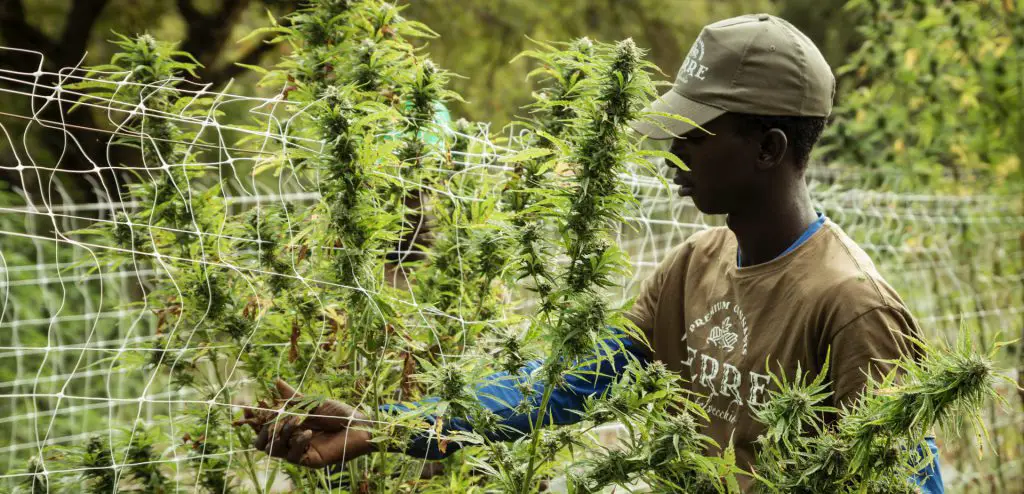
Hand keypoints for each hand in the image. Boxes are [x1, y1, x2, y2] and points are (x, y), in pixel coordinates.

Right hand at [234, 379, 375, 467]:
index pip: (264, 426)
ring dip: (281, 433)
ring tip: (295, 421)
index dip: (253, 419)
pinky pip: (293, 456)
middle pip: (262, 443)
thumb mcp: (313, 402)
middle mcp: (292, 441)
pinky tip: (308, 433)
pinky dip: (298, 443)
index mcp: (290, 426)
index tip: (246, 407)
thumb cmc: (340, 414)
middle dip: (261, 431)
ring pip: (274, 450)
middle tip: (270, 419)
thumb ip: (293, 397)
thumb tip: (275, 381)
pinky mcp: (310, 461)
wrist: (361, 426)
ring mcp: (300, 452)